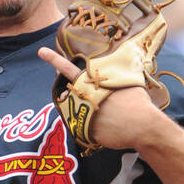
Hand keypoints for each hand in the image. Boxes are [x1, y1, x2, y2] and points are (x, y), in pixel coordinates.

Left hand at [38, 45, 163, 149]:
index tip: (41, 52)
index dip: (54, 60)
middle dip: (69, 95)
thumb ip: (118, 74)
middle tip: (85, 98)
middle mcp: (82, 96)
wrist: (142, 126)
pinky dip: (96, 130)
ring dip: (85, 114)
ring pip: (74, 113)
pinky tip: (110, 129)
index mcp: (91, 81)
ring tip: (106, 116)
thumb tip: (126, 65)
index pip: (68, 68)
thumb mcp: (129, 80)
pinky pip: (85, 130)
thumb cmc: (138, 102)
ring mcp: (80, 114)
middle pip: (68, 93)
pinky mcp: (83, 131)